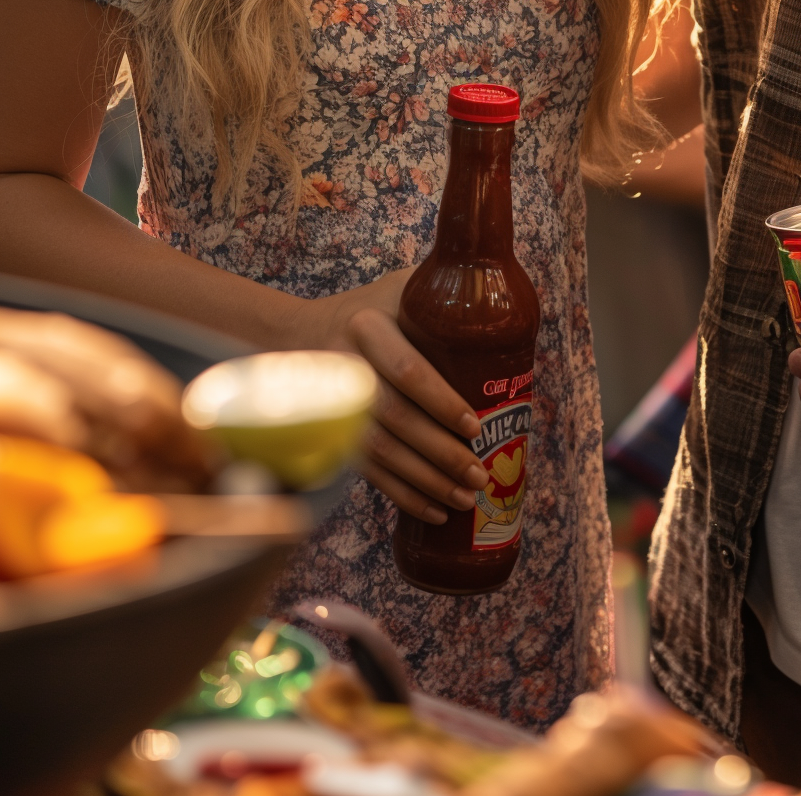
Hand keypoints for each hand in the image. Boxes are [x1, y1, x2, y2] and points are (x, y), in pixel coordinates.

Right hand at [317, 271, 489, 525]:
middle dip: (441, 453)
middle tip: (479, 475)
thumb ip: (442, 293)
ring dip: (426, 482)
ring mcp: (334, 406)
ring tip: (466, 499)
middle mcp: (347, 367)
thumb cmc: (371, 309)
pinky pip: (370, 473)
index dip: (441, 402)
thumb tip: (503, 310)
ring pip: (382, 453)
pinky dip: (403, 496)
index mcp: (368, 327)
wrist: (298, 334)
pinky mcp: (332, 436)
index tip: (475, 427)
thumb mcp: (400, 288)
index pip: (408, 370)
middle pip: (396, 419)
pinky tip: (435, 511)